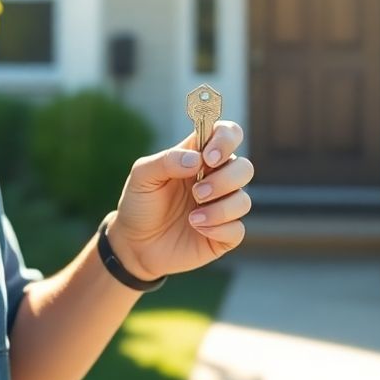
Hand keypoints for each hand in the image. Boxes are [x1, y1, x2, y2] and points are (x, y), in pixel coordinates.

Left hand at [105, 121, 253, 280]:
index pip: (228, 134)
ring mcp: (222, 207)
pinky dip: (219, 229)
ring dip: (220, 208)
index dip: (226, 139)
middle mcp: (216, 179)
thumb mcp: (142, 176)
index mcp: (200, 157)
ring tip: (192, 218)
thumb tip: (196, 159)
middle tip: (196, 192)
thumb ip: (167, 161)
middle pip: (245, 168)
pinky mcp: (223, 234)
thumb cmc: (140, 204)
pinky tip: (198, 229)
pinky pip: (237, 229)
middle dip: (224, 180)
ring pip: (243, 200)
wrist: (134, 244)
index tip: (209, 157)